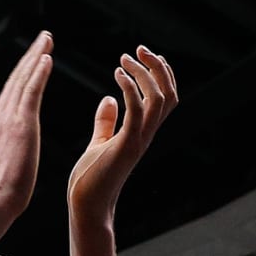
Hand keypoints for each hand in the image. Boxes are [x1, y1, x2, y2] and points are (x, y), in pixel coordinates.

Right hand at [0, 31, 52, 222]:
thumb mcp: (1, 161)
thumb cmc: (1, 190)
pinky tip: (47, 58)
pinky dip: (38, 72)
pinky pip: (30, 91)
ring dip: (36, 56)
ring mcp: (9, 118)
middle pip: (17, 78)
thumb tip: (8, 147)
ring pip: (23, 79)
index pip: (12, 91)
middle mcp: (1, 116)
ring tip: (48, 39)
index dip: (24, 72)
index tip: (35, 57)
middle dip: (31, 56)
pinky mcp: (21, 124)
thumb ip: (5, 147)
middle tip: (44, 38)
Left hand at [68, 47, 176, 223]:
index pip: (165, 98)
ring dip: (144, 74)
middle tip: (137, 49)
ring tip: (124, 59)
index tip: (142, 55)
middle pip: (169, 94)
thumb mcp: (99, 143)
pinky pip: (137, 111)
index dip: (161, 73)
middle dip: (157, 67)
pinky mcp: (126, 146)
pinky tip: (116, 75)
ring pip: (159, 100)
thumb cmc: (90, 179)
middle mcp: (146, 134)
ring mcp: (139, 140)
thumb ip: (106, 122)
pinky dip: (130, 88)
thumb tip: (108, 99)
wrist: (86, 206)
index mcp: (142, 132)